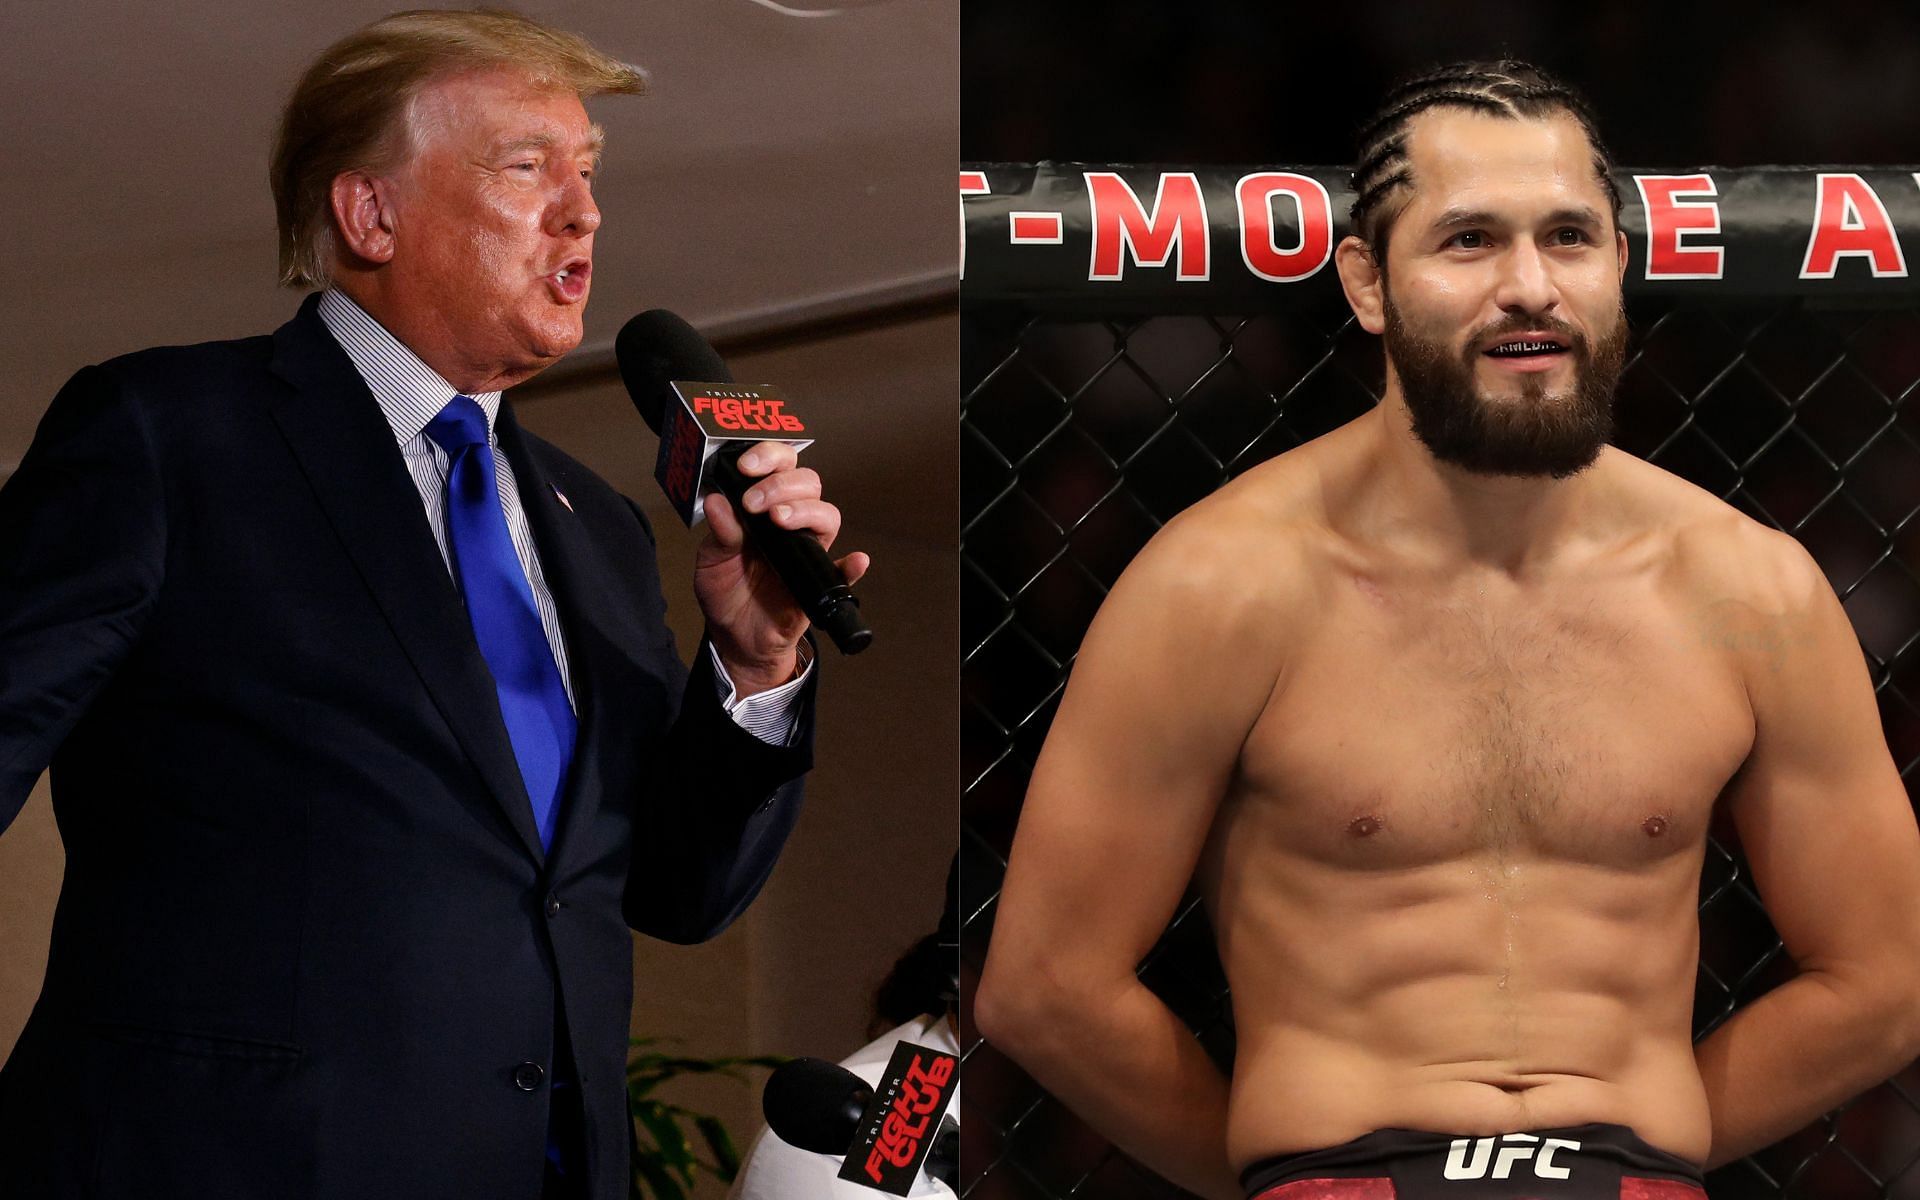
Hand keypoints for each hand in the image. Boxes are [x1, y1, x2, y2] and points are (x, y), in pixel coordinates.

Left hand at [694, 441, 869, 694]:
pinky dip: (852, 565)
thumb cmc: (726, 591)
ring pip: (827, 515)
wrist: (734, 636)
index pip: (780, 467)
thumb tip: (717, 500)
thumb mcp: (711, 561)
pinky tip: (854, 560)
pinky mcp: (819, 582)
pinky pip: (843, 571)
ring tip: (780, 520)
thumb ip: (719, 533)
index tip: (746, 467)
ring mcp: (807, 550)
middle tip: (753, 504)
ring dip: (807, 510)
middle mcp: (791, 522)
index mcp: (764, 508)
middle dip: (780, 485)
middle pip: (808, 483)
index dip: (769, 457)